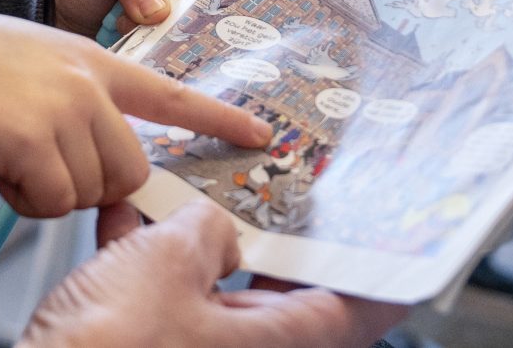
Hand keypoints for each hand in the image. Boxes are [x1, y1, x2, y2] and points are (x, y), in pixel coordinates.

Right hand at [0, 9, 270, 217]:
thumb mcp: (39, 68)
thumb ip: (80, 101)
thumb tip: (108, 163)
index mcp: (92, 62)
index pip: (169, 94)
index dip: (218, 120)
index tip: (261, 137)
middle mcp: (86, 81)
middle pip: (128, 169)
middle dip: (91, 184)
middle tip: (42, 166)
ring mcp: (63, 107)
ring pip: (91, 190)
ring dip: (50, 191)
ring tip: (11, 155)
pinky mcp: (35, 138)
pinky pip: (53, 200)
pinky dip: (24, 200)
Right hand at [20, 200, 408, 347]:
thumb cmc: (107, 345)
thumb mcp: (169, 260)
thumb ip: (205, 227)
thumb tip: (213, 222)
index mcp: (264, 342)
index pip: (352, 312)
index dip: (383, 278)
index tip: (404, 246)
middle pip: (281, 288)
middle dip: (280, 232)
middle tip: (290, 184)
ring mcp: (186, 344)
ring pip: (213, 282)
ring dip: (204, 231)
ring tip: (196, 181)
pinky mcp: (139, 339)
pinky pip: (159, 287)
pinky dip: (147, 247)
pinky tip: (125, 207)